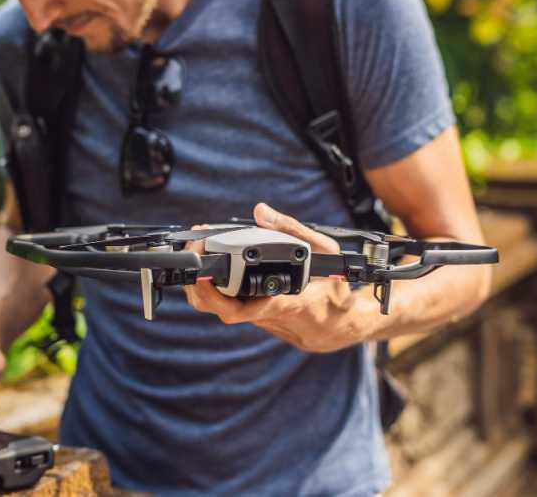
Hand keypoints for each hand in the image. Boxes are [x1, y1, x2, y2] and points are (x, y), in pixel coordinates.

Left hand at [183, 203, 373, 351]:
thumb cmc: (336, 287)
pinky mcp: (258, 322)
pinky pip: (232, 307)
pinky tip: (214, 268)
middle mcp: (271, 318)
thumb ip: (293, 230)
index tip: (202, 262)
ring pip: (222, 310)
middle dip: (198, 285)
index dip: (214, 289)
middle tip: (193, 252)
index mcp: (289, 304)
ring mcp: (262, 323)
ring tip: (198, 255)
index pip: (244, 307)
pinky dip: (217, 289)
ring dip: (204, 286)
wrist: (343, 325)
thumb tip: (260, 211)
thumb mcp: (325, 251)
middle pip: (220, 310)